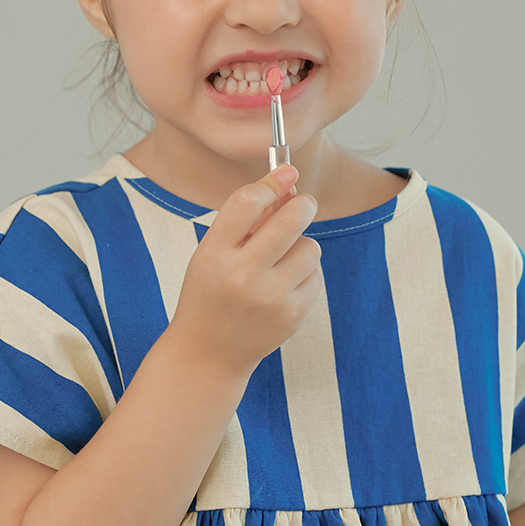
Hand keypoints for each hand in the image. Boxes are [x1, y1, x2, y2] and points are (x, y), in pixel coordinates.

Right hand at [168, 164, 321, 377]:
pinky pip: (315, 275)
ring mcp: (271, 298)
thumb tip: (289, 185)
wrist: (209, 352)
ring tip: (281, 261)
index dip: (272, 182)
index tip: (287, 172)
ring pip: (310, 247)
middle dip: (303, 203)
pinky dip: (304, 274)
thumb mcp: (212, 254)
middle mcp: (242, 275)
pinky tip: (283, 286)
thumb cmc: (210, 293)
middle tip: (303, 203)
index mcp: (215, 254)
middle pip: (291, 219)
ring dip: (301, 246)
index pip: (247, 202)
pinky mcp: (292, 315)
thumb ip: (245, 222)